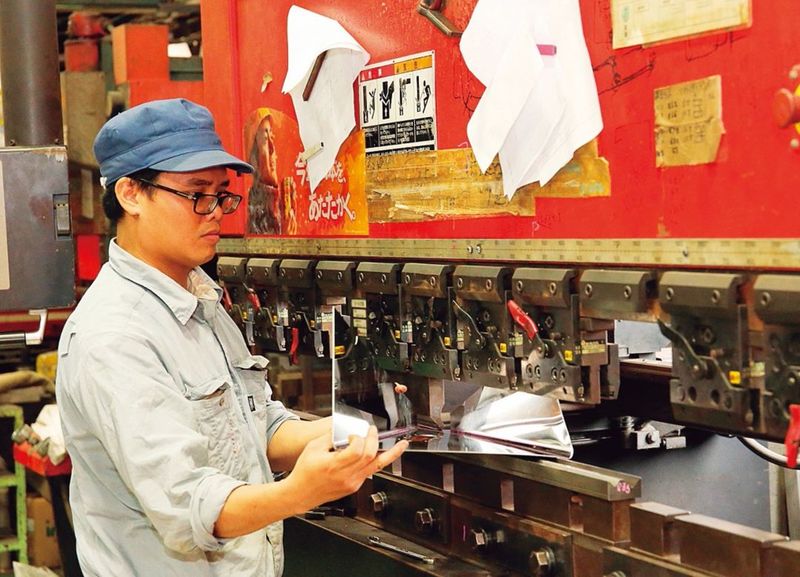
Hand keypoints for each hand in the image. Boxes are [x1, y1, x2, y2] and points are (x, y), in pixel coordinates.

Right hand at [285, 426, 407, 509]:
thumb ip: (330, 435)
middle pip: (370, 457)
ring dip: (390, 453)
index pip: (357, 450)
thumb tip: (344, 426)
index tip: (354, 433)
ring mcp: (352, 483)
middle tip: (373, 430)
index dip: (359, 438)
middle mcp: (345, 476)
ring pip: (377, 466)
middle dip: (375, 440)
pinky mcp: (354, 486)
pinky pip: (370, 471)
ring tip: (402, 445)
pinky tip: (377, 452)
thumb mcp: (313, 448)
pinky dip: (375, 460)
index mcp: (334, 465)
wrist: (300, 494)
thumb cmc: (305, 472)